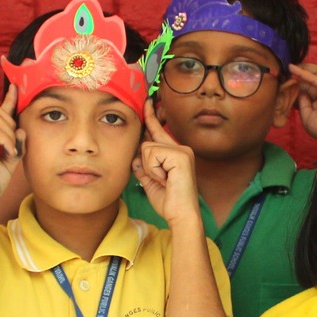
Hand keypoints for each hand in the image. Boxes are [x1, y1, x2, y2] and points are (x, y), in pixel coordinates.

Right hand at [0, 86, 22, 215]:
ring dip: (10, 135)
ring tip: (11, 152)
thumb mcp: (8, 163)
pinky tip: (7, 153)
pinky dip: (5, 140)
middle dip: (11, 123)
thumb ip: (16, 146)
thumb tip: (21, 129)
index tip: (17, 88)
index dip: (8, 99)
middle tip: (13, 146)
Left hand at [133, 109, 201, 227]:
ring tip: (164, 180)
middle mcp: (180, 148)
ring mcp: (182, 150)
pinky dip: (154, 170)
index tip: (147, 101)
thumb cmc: (169, 202)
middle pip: (146, 143)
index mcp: (175, 153)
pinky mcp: (180, 155)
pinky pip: (152, 155)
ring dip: (150, 169)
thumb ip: (142, 167)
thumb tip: (135, 157)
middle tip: (162, 180)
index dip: (151, 116)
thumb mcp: (150, 182)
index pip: (158, 130)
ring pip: (147, 149)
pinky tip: (166, 179)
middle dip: (146, 164)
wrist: (181, 215)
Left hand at [289, 62, 316, 139]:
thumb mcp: (307, 117)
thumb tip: (300, 92)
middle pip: (309, 86)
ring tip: (288, 69)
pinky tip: (290, 67)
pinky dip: (301, 72)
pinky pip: (312, 77)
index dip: (298, 91)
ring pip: (311, 79)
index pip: (309, 97)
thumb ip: (303, 103)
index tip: (287, 87)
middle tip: (286, 77)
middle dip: (298, 82)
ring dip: (300, 73)